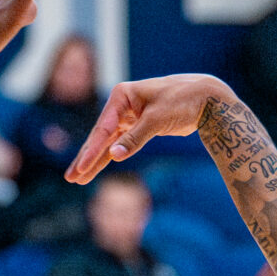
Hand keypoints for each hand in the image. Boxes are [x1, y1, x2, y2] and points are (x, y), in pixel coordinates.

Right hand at [67, 73, 234, 183]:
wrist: (206, 98)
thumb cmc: (182, 100)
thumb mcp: (157, 119)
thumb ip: (135, 138)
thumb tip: (114, 156)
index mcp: (122, 96)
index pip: (103, 129)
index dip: (91, 151)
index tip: (81, 169)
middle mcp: (121, 106)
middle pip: (100, 137)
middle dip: (86, 159)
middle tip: (71, 178)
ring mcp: (128, 117)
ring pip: (108, 143)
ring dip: (95, 161)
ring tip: (78, 179)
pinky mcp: (138, 127)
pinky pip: (120, 145)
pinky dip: (109, 157)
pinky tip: (96, 169)